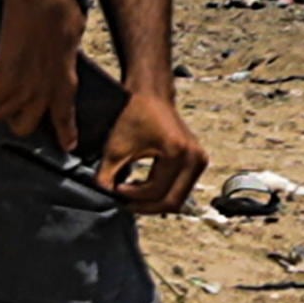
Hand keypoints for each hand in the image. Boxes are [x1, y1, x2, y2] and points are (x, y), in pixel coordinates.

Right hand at [0, 0, 84, 153]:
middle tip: (12, 98)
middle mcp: (45, 91)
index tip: (68, 146)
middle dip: (15, 117)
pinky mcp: (6, 79)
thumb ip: (64, 62)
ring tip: (0, 78)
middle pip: (25, 126)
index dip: (65, 133)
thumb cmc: (61, 12)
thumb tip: (58, 64)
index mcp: (66, 80)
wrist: (43, 0)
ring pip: (2, 115)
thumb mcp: (72, 41)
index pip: (66, 115)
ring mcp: (25, 87)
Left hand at [99, 84, 207, 214]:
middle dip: (145, 206)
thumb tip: (104, 199)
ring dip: (155, 202)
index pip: (156, 192)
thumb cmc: (134, 116)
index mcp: (178, 152)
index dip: (131, 196)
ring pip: (178, 198)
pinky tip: (144, 188)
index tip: (115, 188)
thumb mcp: (115, 149)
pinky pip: (182, 188)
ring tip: (133, 195)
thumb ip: (106, 179)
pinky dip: (163, 193)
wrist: (151, 96)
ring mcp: (200, 158)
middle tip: (124, 202)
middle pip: (172, 201)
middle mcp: (195, 156)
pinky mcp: (198, 159)